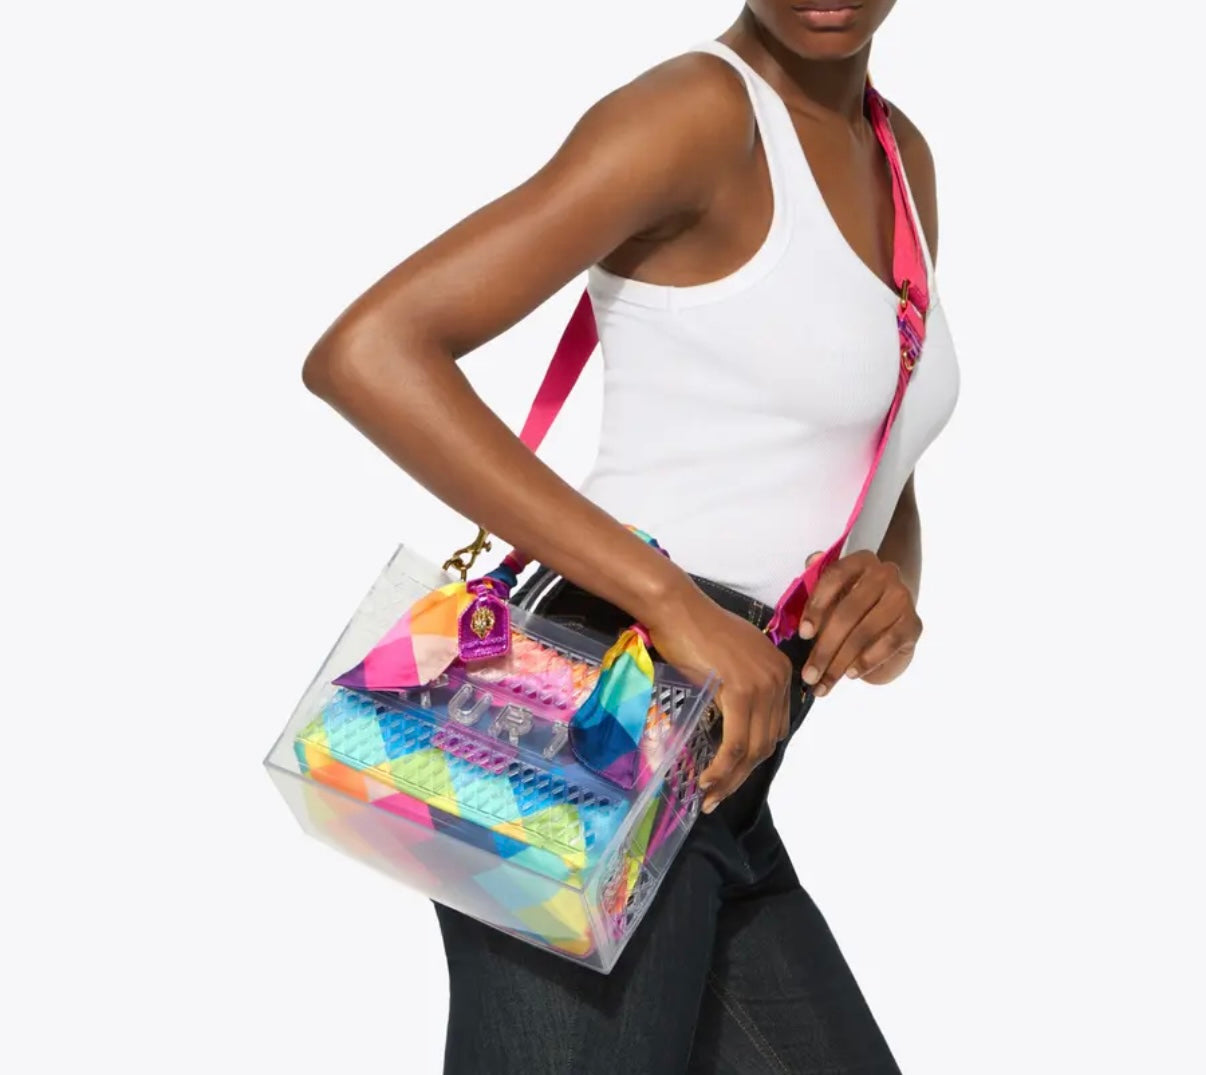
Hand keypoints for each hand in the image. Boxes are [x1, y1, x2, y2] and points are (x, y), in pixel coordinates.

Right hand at [644, 580, 791, 814]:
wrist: (676, 608)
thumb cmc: (693, 629)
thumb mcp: (729, 659)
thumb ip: (741, 685)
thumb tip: (732, 718)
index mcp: (779, 670)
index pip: (774, 727)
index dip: (753, 757)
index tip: (730, 776)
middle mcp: (778, 678)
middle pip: (766, 742)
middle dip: (742, 775)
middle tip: (718, 796)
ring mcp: (763, 685)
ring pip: (752, 748)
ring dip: (731, 779)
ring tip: (709, 797)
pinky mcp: (741, 691)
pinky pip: (735, 742)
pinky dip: (722, 768)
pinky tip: (707, 781)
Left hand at [797, 550, 921, 694]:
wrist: (890, 625)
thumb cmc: (852, 608)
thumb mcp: (831, 597)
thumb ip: (816, 585)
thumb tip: (810, 563)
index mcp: (860, 561)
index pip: (835, 577)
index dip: (817, 605)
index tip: (803, 634)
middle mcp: (885, 574)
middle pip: (848, 611)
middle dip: (824, 647)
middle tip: (809, 673)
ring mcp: (902, 598)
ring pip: (864, 632)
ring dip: (840, 662)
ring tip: (824, 682)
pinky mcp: (913, 624)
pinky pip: (887, 644)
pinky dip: (866, 661)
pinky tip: (850, 674)